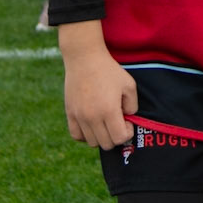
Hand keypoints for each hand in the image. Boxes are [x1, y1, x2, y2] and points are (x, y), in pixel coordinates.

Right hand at [59, 25, 138, 146]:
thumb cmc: (109, 70)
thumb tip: (127, 118)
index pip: (119, 138)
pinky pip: (76, 135)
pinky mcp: (70, 113)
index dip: (127, 132)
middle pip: (106, 144)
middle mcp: (92, 117)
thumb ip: (133, 105)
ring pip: (92, 142)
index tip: (127, 120)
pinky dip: (85, 135)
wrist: (84, 58)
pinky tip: (92, 124)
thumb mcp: (129, 85)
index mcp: (109, 111)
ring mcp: (79, 116)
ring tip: (105, 121)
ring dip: (101, 136)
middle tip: (117, 121)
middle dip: (115, 136)